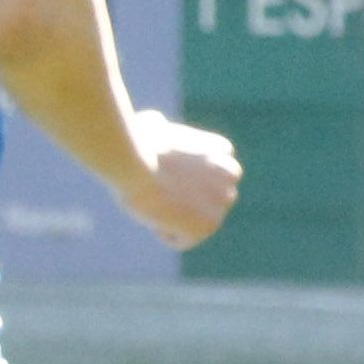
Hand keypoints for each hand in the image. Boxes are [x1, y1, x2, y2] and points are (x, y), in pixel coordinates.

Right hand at [123, 112, 241, 248]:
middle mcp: (230, 176)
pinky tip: (151, 216)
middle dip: (186, 200)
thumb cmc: (135, 143)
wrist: (134, 164)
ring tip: (153, 204)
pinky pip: (182, 239)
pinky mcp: (208, 226)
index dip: (184, 177)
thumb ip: (161, 128)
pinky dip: (163, 232)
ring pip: (195, 220)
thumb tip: (155, 124)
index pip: (212, 173)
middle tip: (157, 193)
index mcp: (222, 151)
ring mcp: (222, 203)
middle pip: (208, 199)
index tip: (161, 176)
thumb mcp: (150, 124)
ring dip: (175, 217)